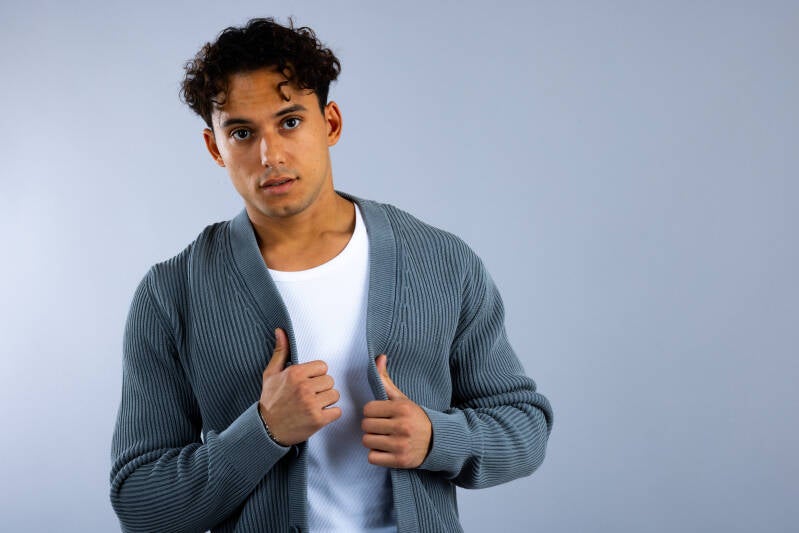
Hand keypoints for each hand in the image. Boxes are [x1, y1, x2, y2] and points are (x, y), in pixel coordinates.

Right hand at [258, 328, 340, 445]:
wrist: (267, 429)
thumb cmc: (270, 401)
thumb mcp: (271, 374)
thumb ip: (280, 352)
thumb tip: (281, 331)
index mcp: (295, 374)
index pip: (323, 366)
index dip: (317, 375)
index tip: (308, 382)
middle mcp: (304, 388)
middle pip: (330, 381)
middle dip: (322, 388)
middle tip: (310, 396)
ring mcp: (312, 404)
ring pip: (335, 395)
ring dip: (327, 401)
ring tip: (313, 405)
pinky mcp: (318, 419)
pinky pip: (337, 411)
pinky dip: (330, 414)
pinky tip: (317, 414)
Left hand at [361, 354, 432, 467]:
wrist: (438, 441)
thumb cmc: (415, 417)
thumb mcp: (402, 399)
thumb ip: (386, 380)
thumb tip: (379, 357)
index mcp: (401, 408)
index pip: (368, 409)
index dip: (372, 412)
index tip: (381, 414)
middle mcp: (402, 426)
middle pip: (365, 425)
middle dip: (371, 426)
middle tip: (382, 426)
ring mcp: (401, 445)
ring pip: (367, 441)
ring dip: (373, 440)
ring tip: (384, 437)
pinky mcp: (400, 460)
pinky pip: (372, 457)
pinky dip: (377, 455)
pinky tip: (386, 449)